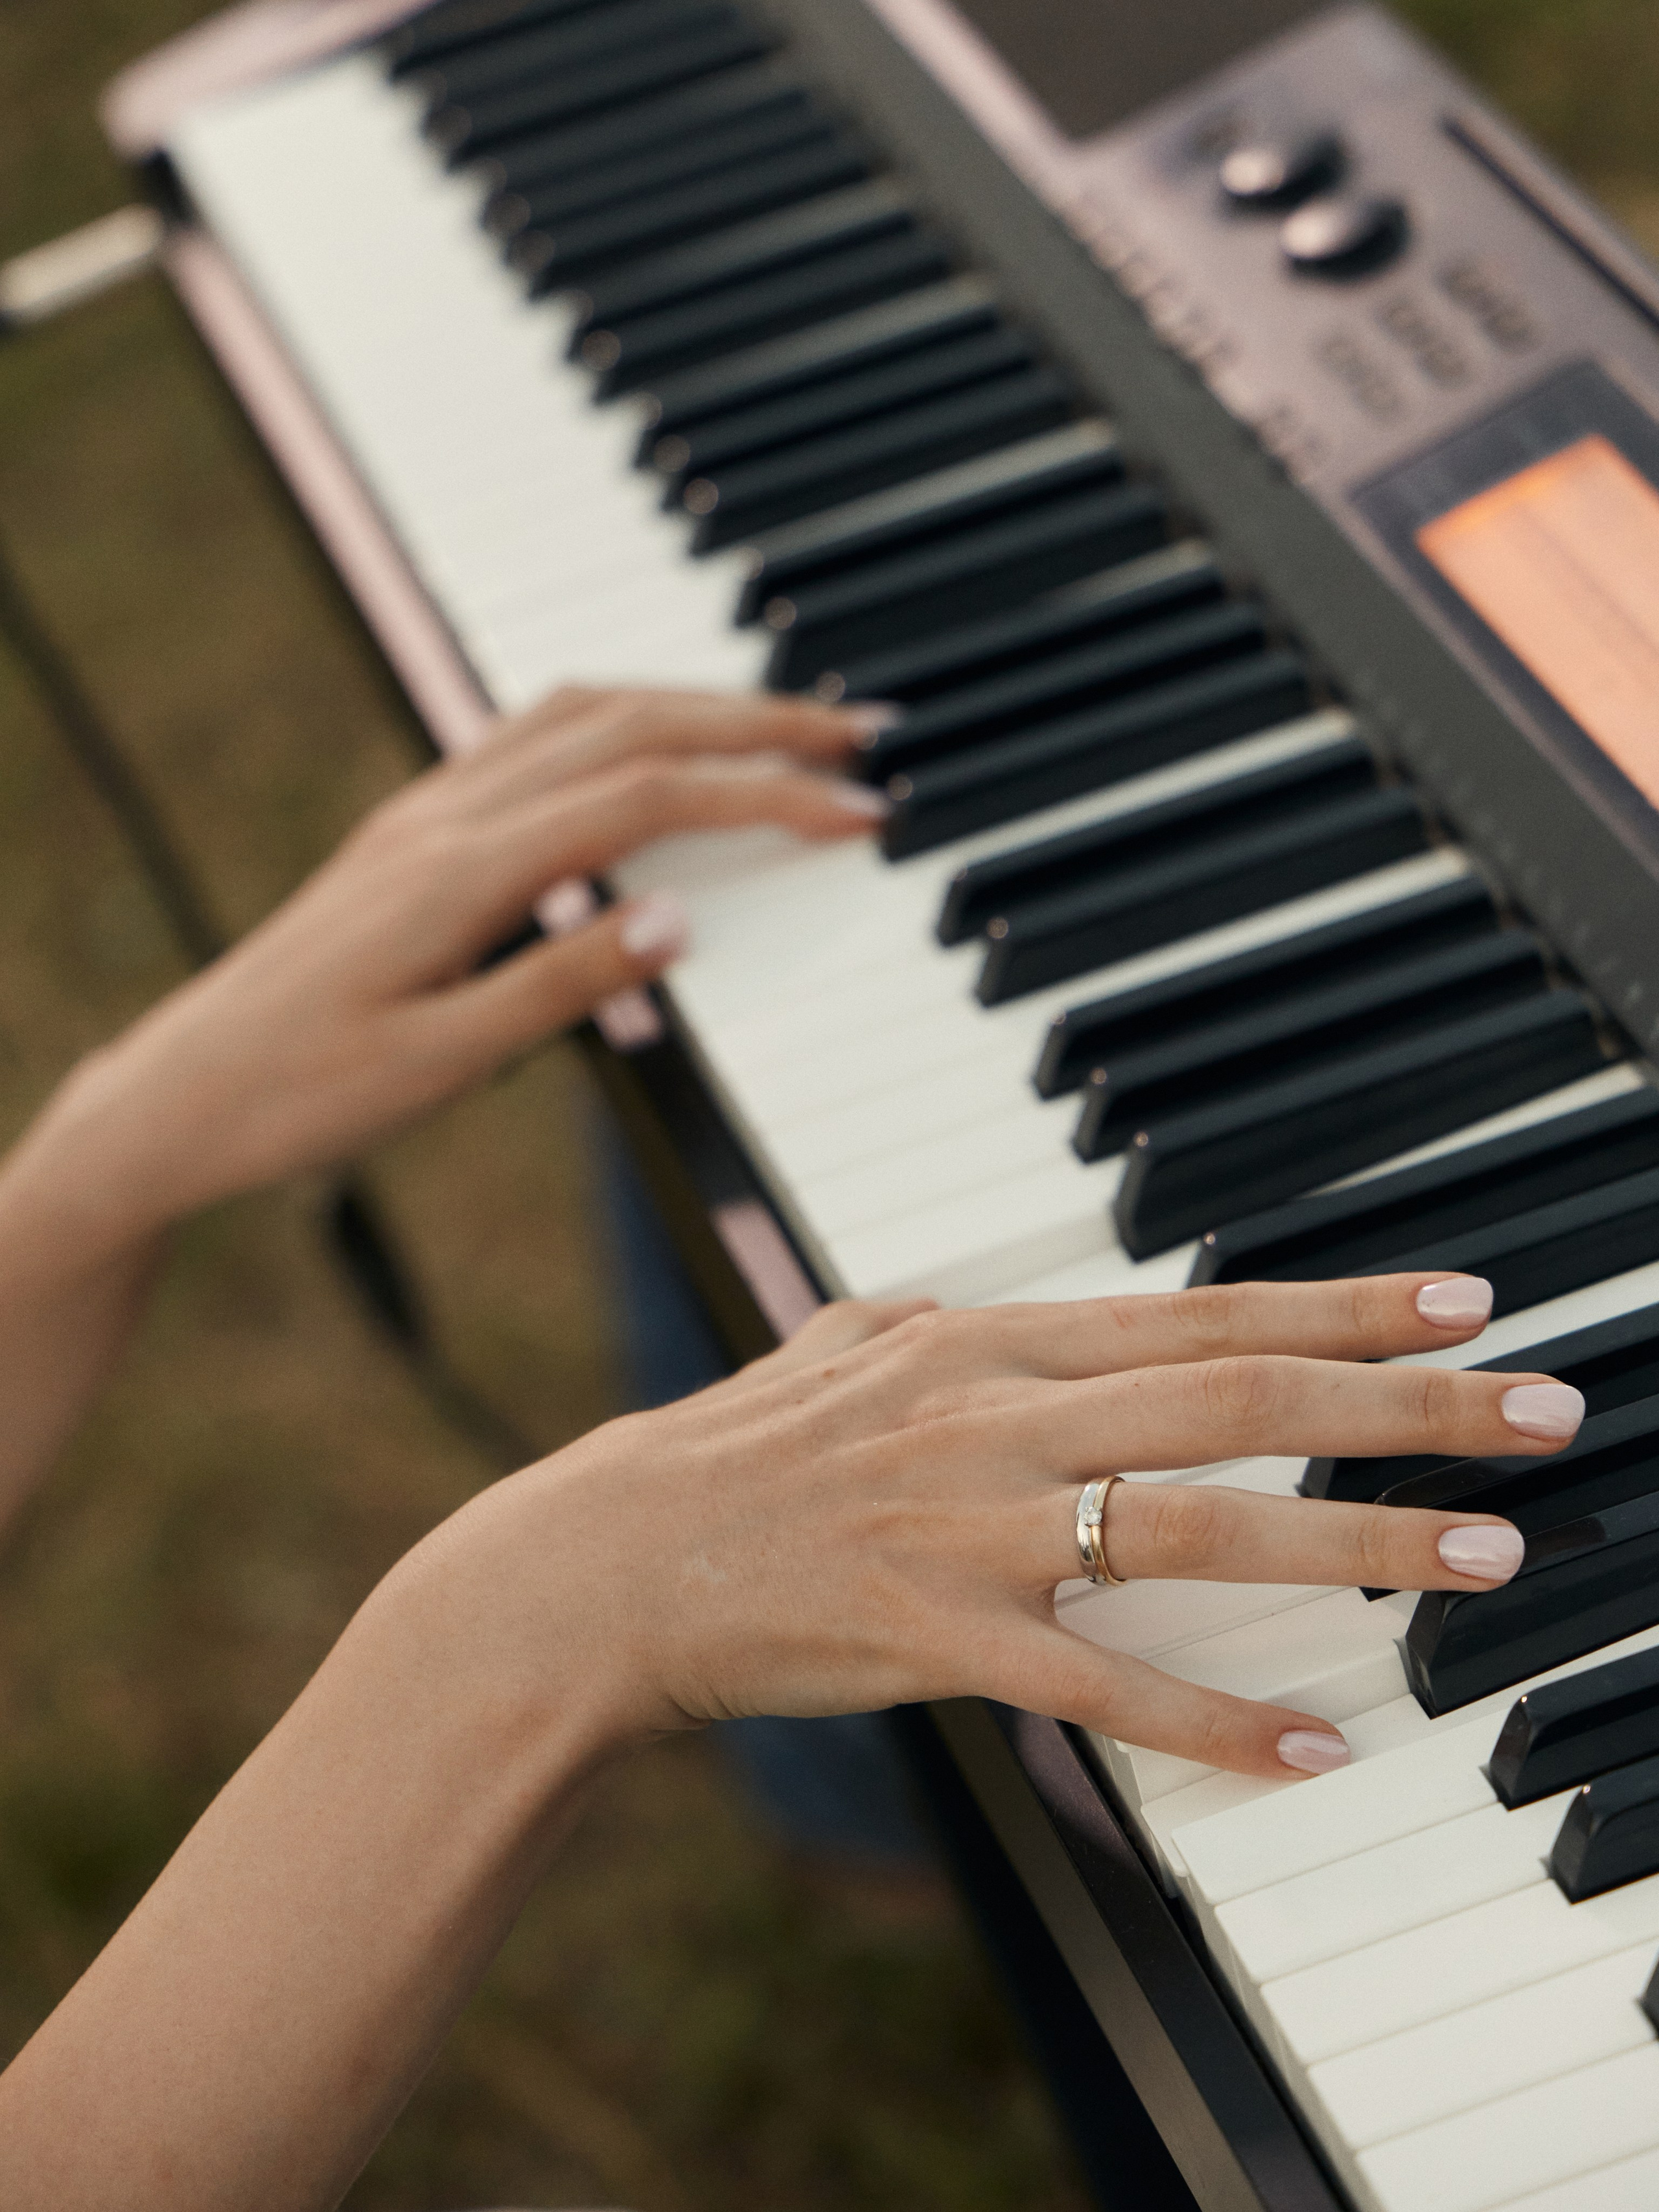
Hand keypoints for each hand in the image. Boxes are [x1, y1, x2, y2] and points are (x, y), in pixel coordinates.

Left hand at [13, 685, 885, 1249]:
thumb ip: (560, 986)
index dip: (762, 796)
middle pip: (627, 723)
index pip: (646, 800)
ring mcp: (422, 811)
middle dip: (752, 719)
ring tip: (780, 723)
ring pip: (579, 712)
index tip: (854, 809)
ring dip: (688, 703)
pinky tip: (653, 744)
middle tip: (855, 733)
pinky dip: (618, 718)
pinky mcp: (411, 829)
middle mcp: (442, 815)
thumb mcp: (437, 1065)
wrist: (177, 1096)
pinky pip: (531, 735)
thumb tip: (678, 920)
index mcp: (459, 870)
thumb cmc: (297, 1094)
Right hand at [439, 1273, 1582, 1780]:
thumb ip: (923, 1317)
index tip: (1455, 1298)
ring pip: (1193, 1526)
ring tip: (1478, 1558)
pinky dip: (1207, 1722)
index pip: (1197, 1310)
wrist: (608, 1558)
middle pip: (1235, 1398)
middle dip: (1399, 1402)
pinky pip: (1096, 1684)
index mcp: (985, 1342)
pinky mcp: (935, 1635)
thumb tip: (974, 1300)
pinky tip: (1307, 1753)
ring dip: (1348, 1544)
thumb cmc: (727, 1452)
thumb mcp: (834, 1344)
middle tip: (1535, 1408)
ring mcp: (969, 1525)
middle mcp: (995, 1414)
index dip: (1337, 1302)